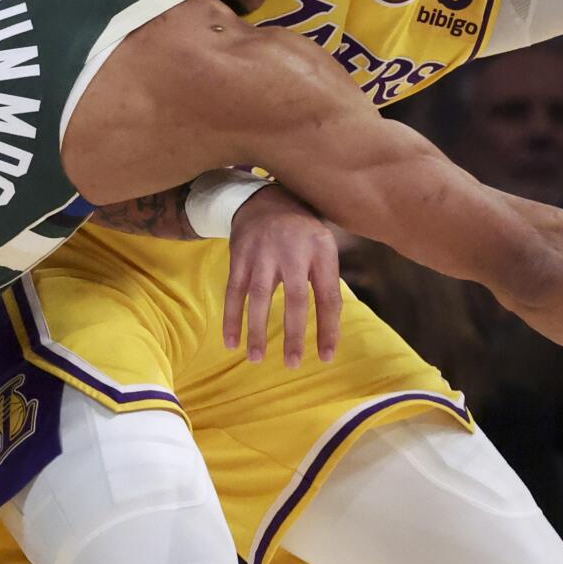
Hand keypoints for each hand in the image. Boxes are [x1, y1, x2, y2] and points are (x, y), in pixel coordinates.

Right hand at [224, 185, 342, 366]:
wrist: (266, 199)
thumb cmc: (302, 234)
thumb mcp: (324, 248)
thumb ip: (326, 282)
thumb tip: (331, 330)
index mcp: (321, 251)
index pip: (329, 296)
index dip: (329, 329)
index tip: (326, 356)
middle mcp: (293, 251)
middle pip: (296, 299)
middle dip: (294, 334)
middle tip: (293, 363)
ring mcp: (263, 253)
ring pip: (260, 297)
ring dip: (257, 330)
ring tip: (256, 359)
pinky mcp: (240, 256)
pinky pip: (234, 292)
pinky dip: (231, 318)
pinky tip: (231, 342)